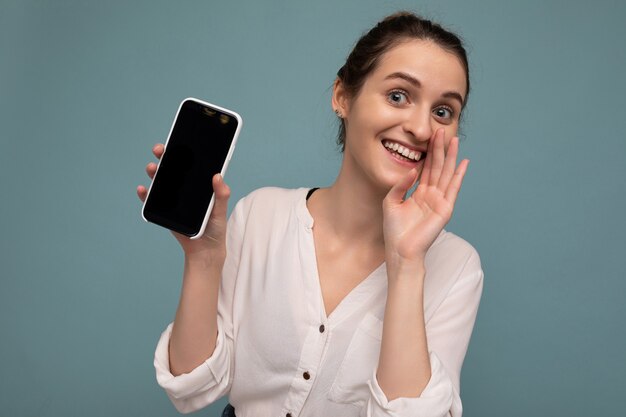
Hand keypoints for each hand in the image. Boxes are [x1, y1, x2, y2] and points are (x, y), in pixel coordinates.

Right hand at [137, 144, 230, 258]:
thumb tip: (217, 176)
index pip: (190, 163)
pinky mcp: (164, 211)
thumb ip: (221, 194)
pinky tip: (142, 189)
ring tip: (152, 168)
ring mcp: (173, 198)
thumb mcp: (220, 210)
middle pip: (173, 168)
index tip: (179, 140)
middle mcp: (184, 188)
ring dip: (154, 172)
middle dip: (165, 156)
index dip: (183, 151)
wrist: (205, 250)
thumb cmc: (215, 227)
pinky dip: (145, 194)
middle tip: (161, 150)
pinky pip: (152, 200)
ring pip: (161, 181)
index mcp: (199, 184)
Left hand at [383, 129, 468, 270]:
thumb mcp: (391, 202)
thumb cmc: (395, 231)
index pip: (425, 168)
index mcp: (418, 193)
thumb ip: (401, 184)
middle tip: (441, 131)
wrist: (401, 250)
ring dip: (451, 157)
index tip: (429, 136)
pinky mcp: (445, 209)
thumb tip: (412, 169)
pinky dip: (459, 175)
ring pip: (446, 174)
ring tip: (454, 140)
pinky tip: (463, 162)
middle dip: (439, 149)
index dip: (427, 153)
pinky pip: (453, 188)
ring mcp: (439, 201)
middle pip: (437, 167)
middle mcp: (431, 195)